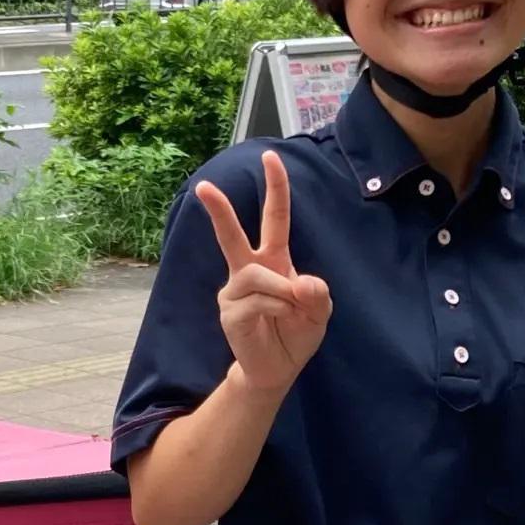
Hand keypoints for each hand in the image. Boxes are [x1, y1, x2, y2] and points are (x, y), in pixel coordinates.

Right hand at [200, 150, 331, 396]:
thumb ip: (317, 294)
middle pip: (232, 234)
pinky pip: (255, 301)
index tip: (270, 156)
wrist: (277, 369)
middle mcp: (249, 270)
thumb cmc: (295, 333)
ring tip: (292, 310)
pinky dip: (276, 309)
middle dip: (219, 209)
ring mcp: (235, 290)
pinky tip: (278, 321)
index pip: (274, 217)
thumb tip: (298, 283)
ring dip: (281, 292)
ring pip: (256, 275)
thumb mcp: (319, 312)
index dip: (275, 187)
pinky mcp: (229, 311)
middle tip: (204, 186)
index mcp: (274, 260)